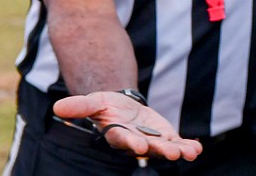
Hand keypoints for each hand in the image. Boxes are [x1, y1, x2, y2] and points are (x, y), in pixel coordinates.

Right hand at [52, 91, 201, 161]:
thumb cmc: (106, 107)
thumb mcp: (94, 102)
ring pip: (165, 148)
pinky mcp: (164, 137)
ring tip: (191, 153)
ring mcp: (152, 140)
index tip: (140, 147)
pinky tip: (197, 148)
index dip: (131, 143)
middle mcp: (135, 141)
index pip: (123, 140)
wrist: (122, 107)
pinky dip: (187, 146)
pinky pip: (177, 143)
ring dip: (178, 151)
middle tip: (173, 154)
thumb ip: (80, 106)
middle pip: (148, 147)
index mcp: (117, 134)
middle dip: (160, 150)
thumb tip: (58, 107)